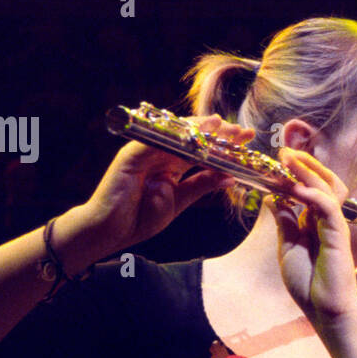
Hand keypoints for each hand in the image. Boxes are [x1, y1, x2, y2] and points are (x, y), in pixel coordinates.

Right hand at [76, 115, 243, 254]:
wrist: (110, 231)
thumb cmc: (140, 218)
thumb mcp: (179, 201)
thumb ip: (201, 186)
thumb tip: (229, 176)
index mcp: (170, 165)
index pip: (201, 150)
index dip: (223, 144)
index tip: (246, 140)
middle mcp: (158, 154)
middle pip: (192, 139)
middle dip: (218, 133)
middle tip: (242, 131)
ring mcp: (144, 152)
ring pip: (175, 135)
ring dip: (199, 130)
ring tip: (223, 126)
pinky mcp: (130, 155)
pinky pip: (154, 142)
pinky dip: (172, 137)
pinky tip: (191, 134)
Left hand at [265, 147, 356, 327]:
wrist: (324, 310)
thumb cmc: (309, 283)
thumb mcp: (287, 247)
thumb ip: (284, 221)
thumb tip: (272, 197)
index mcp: (314, 221)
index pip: (307, 188)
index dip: (294, 173)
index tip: (276, 160)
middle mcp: (326, 220)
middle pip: (321, 181)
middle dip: (304, 165)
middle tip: (284, 152)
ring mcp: (334, 226)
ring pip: (326, 189)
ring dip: (308, 173)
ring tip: (290, 161)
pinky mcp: (338, 236)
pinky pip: (328, 208)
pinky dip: (313, 196)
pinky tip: (296, 189)